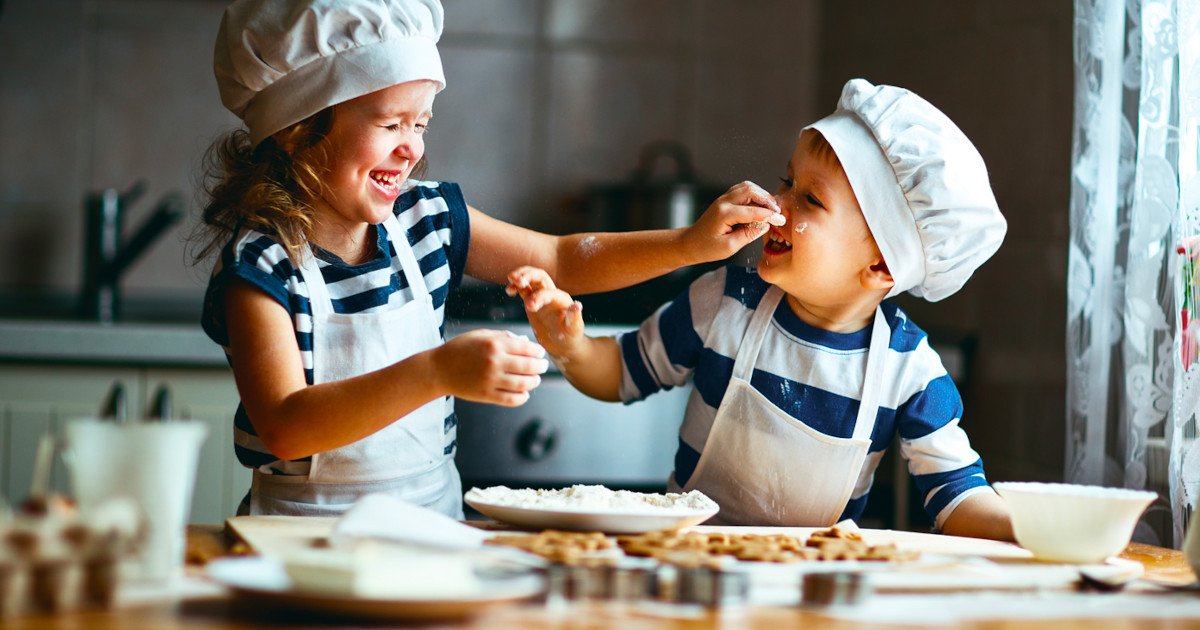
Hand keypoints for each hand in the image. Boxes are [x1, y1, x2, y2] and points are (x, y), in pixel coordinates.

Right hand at [432, 329, 548, 405]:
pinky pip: (511, 399)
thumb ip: (503, 337)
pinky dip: (522, 397)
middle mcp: (494, 362)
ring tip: (535, 380)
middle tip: (543, 366)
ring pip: (523, 384)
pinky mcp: (486, 395)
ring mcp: (490, 380)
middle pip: (529, 367)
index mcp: (494, 344)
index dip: (538, 352)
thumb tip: (525, 342)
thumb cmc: (460, 349)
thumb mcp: (480, 335)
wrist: (438, 369)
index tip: (540, 353)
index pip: (527, 348)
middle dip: (541, 367)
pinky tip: (524, 393)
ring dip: (534, 382)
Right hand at [506, 266, 585, 359]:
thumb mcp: (574, 329)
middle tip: (517, 280)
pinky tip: (509, 290)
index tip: (529, 306)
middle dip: (529, 275)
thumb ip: (574, 317)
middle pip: (540, 276)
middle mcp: (552, 294)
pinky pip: (523, 289)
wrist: (563, 343)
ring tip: (511, 279)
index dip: (539, 296)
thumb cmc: (570, 337)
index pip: (549, 292)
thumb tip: (577, 305)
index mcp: (562, 299)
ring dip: (521, 276)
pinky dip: (516, 286)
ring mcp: (541, 296)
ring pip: (531, 279)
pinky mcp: (532, 301)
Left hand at [683, 181, 784, 261]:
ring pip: (747, 187)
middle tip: (777, 212)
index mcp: (724, 214)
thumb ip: (748, 234)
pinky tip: (760, 206)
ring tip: (771, 208)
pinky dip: (754, 195)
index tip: (781, 220)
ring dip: (761, 195)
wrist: (690, 243)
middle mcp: (723, 202)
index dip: (770, 215)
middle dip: (767, 200)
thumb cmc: (706, 248)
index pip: (753, 211)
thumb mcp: (729, 247)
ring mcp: (723, 199)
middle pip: (751, 190)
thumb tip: (765, 225)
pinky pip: (742, 190)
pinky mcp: (724, 200)